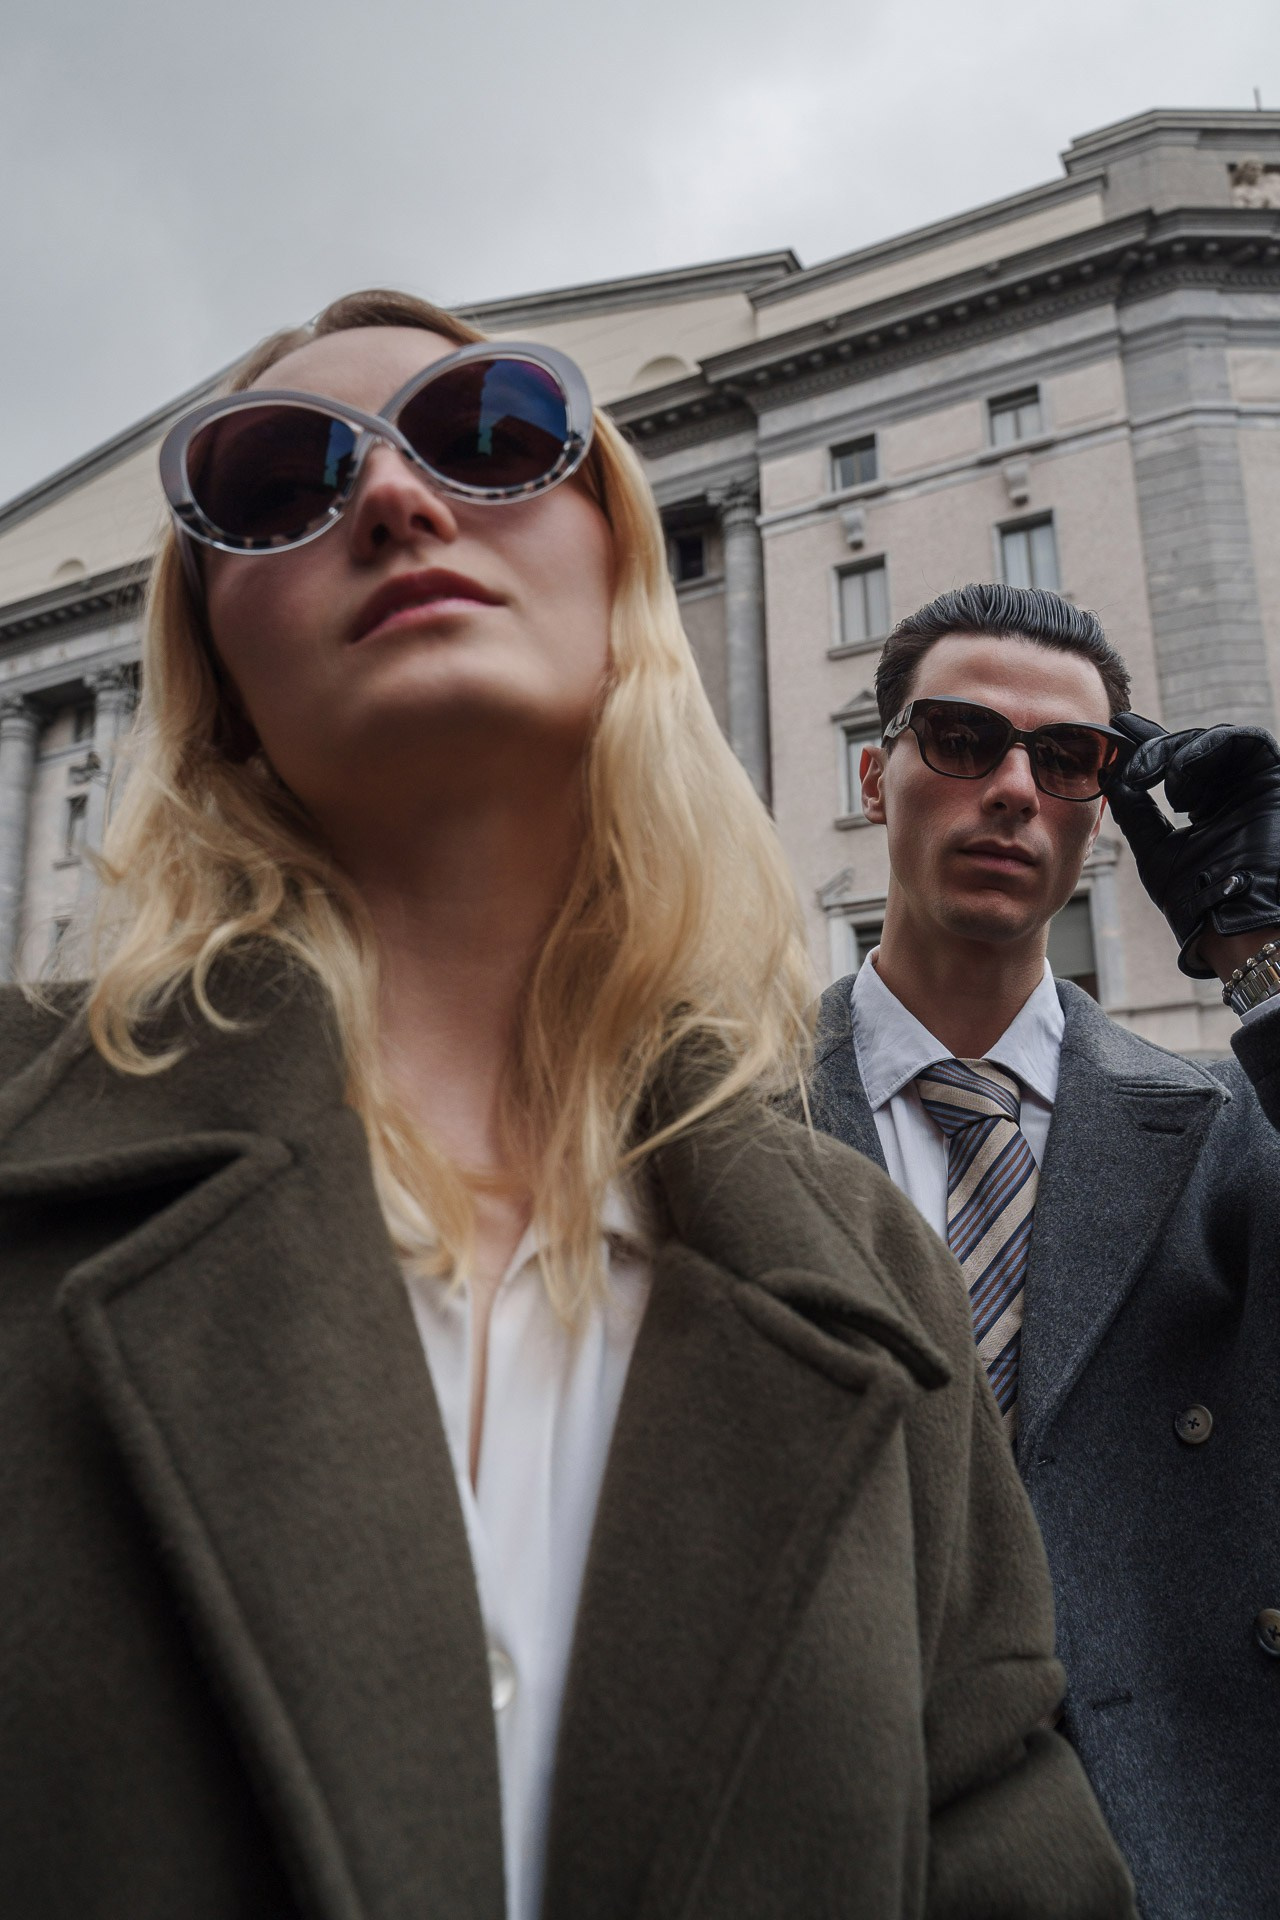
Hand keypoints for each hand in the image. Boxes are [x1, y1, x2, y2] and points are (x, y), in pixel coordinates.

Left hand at [1102, 713, 1279, 978]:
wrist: (1230, 921)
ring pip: (1215, 739)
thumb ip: (1135, 812)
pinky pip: (1247, 742)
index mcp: (1205, 806)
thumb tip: (1108, 776)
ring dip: (1177, 751)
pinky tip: (1180, 776)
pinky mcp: (1272, 779)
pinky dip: (1207, 748)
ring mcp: (1252, 784)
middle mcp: (1230, 791)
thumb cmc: (1195, 896)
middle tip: (1128, 764)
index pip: (1174, 763)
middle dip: (1154, 749)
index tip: (1116, 729)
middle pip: (1191, 746)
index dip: (1146, 743)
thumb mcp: (1154, 848)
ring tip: (1153, 776)